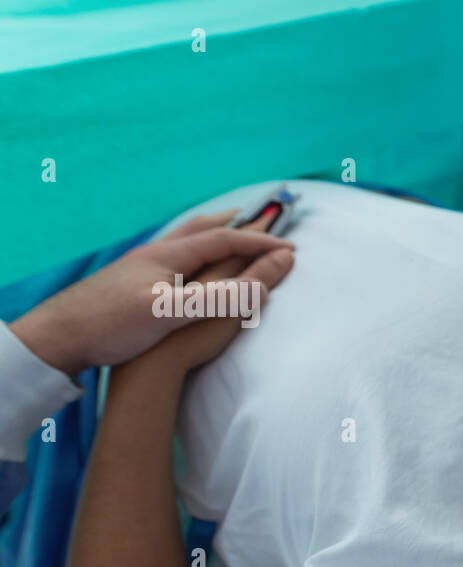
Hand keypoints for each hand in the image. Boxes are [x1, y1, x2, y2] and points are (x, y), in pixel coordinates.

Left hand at [10, 209, 294, 375]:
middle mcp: (156, 255)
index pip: (224, 240)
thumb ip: (219, 297)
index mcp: (169, 256)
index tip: (290, 249)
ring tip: (226, 238)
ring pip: (185, 243)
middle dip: (235, 225)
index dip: (261, 244)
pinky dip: (194, 257)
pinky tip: (188, 272)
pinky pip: (174, 261)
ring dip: (212, 237)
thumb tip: (265, 283)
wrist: (59, 337)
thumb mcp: (173, 312)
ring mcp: (142, 268)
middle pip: (202, 230)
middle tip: (258, 220)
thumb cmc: (113, 324)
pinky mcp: (132, 285)